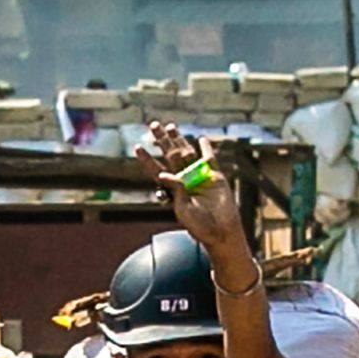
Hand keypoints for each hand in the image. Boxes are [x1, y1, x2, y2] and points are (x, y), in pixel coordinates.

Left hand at [137, 121, 248, 257]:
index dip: (147, 159)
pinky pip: (210, 159)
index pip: (156, 170)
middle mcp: (185, 180)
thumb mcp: (182, 210)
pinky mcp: (215, 177)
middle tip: (153, 125)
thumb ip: (175, 190)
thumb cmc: (200, 226)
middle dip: (162, 141)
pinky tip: (201, 139)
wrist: (221, 232)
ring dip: (179, 140)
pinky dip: (206, 149)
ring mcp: (200, 176)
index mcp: (173, 189)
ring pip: (187, 153)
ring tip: (170, 127)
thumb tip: (164, 174)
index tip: (137, 147)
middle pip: (170, 156)